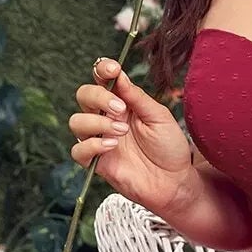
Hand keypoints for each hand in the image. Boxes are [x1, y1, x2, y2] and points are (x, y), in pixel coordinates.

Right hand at [68, 58, 197, 213]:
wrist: (175, 181)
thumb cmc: (169, 147)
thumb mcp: (158, 116)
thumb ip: (136, 97)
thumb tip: (119, 76)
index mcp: (122, 102)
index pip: (102, 79)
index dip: (102, 70)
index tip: (112, 70)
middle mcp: (107, 117)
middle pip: (83, 95)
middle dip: (98, 97)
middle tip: (121, 109)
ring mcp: (99, 139)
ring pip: (76, 121)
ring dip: (97, 122)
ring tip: (122, 131)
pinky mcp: (97, 162)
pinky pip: (78, 150)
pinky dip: (92, 145)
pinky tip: (112, 145)